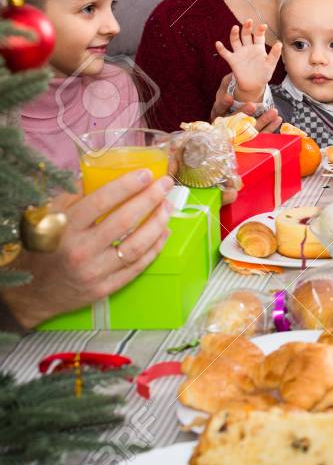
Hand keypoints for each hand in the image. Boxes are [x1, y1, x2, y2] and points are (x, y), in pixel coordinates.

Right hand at [0, 171, 173, 327]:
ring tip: (169, 206)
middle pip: (125, 221)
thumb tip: (104, 172)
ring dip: (158, 223)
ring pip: (137, 245)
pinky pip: (137, 266)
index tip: (147, 173)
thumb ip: (76, 197)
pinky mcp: (105, 288)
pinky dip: (155, 248)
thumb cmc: (43, 248)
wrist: (31, 292)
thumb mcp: (49, 218)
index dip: (127, 185)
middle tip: (166, 184)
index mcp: (64, 228)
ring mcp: (94, 271)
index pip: (101, 201)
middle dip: (150, 199)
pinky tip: (164, 233)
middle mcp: (80, 250)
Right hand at [210, 74, 281, 132]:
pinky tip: (278, 119)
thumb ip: (227, 85)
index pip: (219, 109)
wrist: (235, 129)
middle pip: (234, 121)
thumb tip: (233, 73)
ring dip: (263, 120)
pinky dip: (271, 127)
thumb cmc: (228, 107)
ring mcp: (240, 136)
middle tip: (252, 105)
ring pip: (250, 129)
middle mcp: (227, 127)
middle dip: (243, 112)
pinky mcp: (252, 142)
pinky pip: (262, 135)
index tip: (229, 96)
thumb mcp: (225, 96)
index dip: (223, 103)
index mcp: (219, 115)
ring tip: (274, 111)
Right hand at [215, 20, 281, 102]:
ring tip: (235, 28)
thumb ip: (274, 54)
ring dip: (234, 34)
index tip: (263, 26)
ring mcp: (239, 53)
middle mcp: (248, 47)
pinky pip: (225, 53)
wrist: (253, 85)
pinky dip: (221, 49)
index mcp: (258, 47)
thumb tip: (280, 43)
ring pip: (235, 41)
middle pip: (246, 35)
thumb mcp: (270, 64)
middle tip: (249, 21)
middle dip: (247, 28)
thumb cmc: (263, 74)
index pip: (259, 36)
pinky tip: (218, 43)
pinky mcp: (232, 60)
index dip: (260, 30)